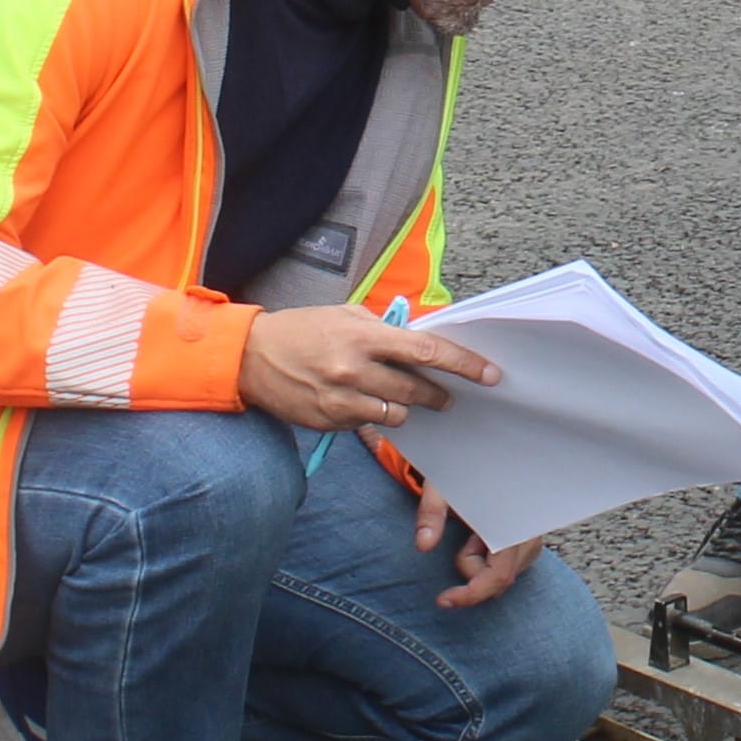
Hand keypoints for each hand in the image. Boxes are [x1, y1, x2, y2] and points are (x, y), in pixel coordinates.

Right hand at [238, 306, 499, 431]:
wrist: (250, 357)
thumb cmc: (302, 330)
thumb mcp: (344, 315)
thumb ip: (384, 329)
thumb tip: (421, 342)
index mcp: (363, 336)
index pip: (428, 352)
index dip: (464, 364)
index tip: (490, 374)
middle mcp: (355, 370)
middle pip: (417, 390)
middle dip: (439, 394)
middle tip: (447, 395)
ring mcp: (342, 401)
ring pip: (397, 414)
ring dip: (403, 406)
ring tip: (392, 394)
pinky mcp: (330, 423)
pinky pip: (367, 425)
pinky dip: (370, 414)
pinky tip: (356, 400)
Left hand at [410, 479, 545, 610]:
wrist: (486, 451)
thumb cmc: (463, 467)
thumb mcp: (442, 484)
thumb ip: (431, 512)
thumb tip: (423, 546)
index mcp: (510, 522)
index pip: (497, 576)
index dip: (471, 595)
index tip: (443, 600)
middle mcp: (529, 533)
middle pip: (499, 580)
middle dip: (470, 566)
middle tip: (461, 536)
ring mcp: (534, 538)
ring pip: (504, 574)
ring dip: (480, 562)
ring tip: (473, 530)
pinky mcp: (531, 540)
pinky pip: (509, 566)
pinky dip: (490, 560)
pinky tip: (484, 535)